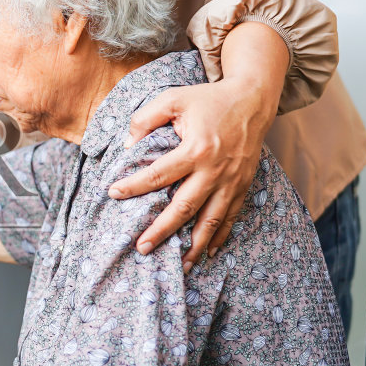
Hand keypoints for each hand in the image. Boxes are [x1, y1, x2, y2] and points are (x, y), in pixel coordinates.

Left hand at [109, 76, 278, 268]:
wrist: (253, 99)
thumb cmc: (207, 99)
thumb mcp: (173, 98)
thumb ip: (145, 118)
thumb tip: (127, 146)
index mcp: (196, 149)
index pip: (158, 174)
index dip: (134, 186)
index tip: (113, 193)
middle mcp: (215, 170)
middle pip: (184, 207)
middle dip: (162, 230)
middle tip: (142, 248)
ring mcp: (232, 181)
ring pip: (211, 221)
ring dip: (194, 246)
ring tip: (179, 266)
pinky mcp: (243, 186)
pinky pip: (231, 217)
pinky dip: (220, 237)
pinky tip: (208, 253)